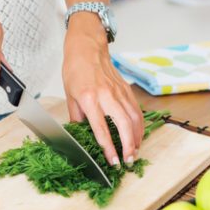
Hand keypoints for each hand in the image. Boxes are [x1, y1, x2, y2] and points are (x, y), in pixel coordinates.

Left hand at [62, 14, 142, 164]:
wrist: (87, 48)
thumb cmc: (75, 70)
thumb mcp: (69, 96)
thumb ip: (77, 117)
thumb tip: (80, 136)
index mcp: (89, 99)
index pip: (101, 129)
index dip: (109, 148)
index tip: (113, 161)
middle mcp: (107, 96)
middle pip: (123, 125)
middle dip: (128, 146)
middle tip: (129, 161)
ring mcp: (119, 92)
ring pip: (134, 118)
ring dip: (136, 138)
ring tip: (135, 152)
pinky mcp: (126, 89)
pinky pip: (136, 110)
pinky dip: (139, 125)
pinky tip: (138, 135)